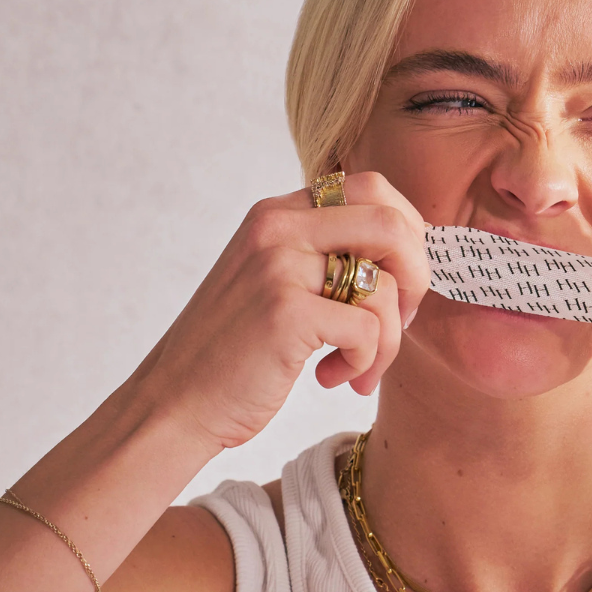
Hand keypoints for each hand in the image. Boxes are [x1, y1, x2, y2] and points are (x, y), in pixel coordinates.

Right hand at [137, 173, 429, 451]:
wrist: (174, 402)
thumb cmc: (235, 351)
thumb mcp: (275, 281)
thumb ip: (324, 255)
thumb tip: (411, 252)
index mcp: (279, 213)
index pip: (372, 189)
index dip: (407, 237)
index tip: (399, 288)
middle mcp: (279, 227)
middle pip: (394, 223)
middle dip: (417, 280)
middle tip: (400, 324)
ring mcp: (280, 265)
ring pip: (387, 287)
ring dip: (390, 343)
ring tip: (358, 370)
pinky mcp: (286, 311)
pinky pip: (370, 331)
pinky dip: (366, 364)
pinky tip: (333, 378)